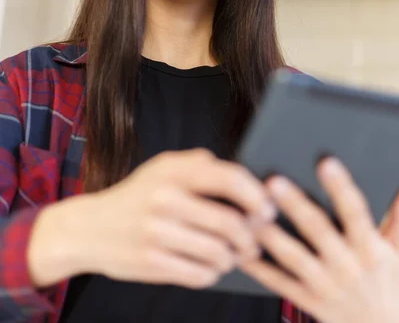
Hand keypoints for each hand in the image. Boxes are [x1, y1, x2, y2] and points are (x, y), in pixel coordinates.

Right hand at [82, 148, 271, 288]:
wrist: (91, 227)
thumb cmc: (137, 195)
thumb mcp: (163, 167)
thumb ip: (200, 164)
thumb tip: (246, 178)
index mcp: (173, 171)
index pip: (230, 178)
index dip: (257, 196)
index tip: (267, 209)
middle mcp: (165, 199)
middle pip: (230, 222)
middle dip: (250, 237)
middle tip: (254, 242)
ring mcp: (157, 233)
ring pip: (219, 253)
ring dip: (233, 258)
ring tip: (232, 255)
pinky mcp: (151, 263)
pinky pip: (200, 275)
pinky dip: (213, 273)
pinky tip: (210, 266)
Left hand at [240, 158, 398, 322]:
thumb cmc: (389, 285)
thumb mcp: (398, 249)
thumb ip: (397, 215)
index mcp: (371, 250)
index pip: (356, 212)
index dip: (341, 187)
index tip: (326, 162)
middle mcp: (348, 266)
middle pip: (318, 230)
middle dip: (296, 205)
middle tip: (274, 182)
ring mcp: (326, 286)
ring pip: (295, 258)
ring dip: (272, 236)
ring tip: (251, 215)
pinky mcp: (309, 301)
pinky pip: (280, 283)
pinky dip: (259, 268)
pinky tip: (241, 251)